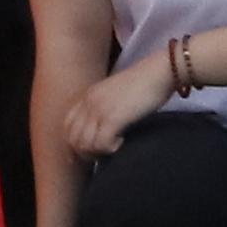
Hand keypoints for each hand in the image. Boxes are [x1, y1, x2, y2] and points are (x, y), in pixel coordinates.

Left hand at [68, 46, 175, 161]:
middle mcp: (88, 102)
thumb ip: (104, 108)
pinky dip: (110, 149)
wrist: (159, 72)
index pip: (67, 125)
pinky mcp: (113, 117)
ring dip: (98, 152)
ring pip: (85, 144)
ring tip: (113, 148)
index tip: (84, 155)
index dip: (73, 143)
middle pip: (73, 138)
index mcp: (87, 96)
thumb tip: (102, 129)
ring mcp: (99, 109)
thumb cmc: (144, 84)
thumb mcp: (115, 94)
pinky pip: (101, 143)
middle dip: (85, 153)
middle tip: (103, 155)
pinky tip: (122, 143)